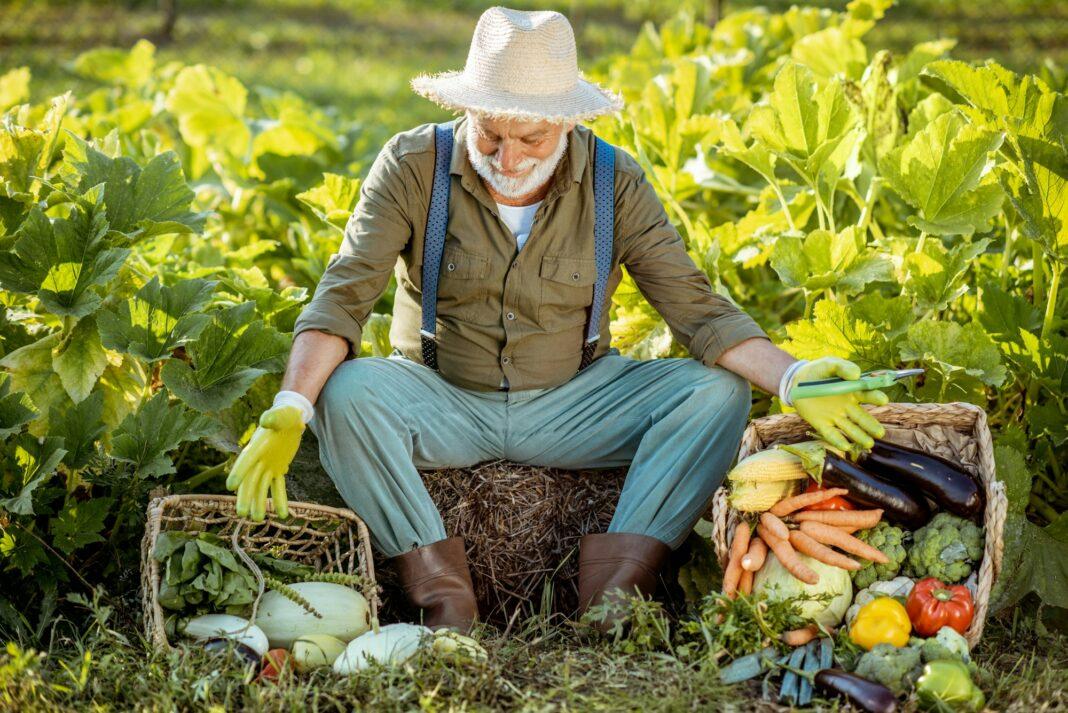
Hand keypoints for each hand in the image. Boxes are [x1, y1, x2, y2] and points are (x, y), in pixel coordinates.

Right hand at [225, 405, 304, 520]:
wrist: (291, 418)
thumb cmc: (286, 415)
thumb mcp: (283, 415)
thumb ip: (274, 418)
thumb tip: (266, 420)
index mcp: (257, 445)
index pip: (246, 460)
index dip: (238, 472)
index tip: (230, 486)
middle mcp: (259, 458)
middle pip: (250, 480)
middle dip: (246, 496)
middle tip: (242, 513)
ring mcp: (267, 465)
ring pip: (261, 487)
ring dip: (259, 502)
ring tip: (258, 519)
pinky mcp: (278, 469)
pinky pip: (278, 486)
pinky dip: (280, 500)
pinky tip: (283, 514)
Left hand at [790, 357, 887, 450]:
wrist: (797, 381)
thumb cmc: (818, 371)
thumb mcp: (829, 365)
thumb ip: (842, 367)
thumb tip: (856, 374)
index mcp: (852, 391)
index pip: (867, 395)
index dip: (875, 397)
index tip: (883, 400)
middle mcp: (847, 406)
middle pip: (862, 417)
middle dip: (871, 425)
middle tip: (880, 433)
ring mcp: (835, 416)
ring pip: (850, 428)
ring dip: (860, 436)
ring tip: (869, 443)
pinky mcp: (822, 424)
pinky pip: (831, 434)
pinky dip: (838, 440)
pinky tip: (846, 447)